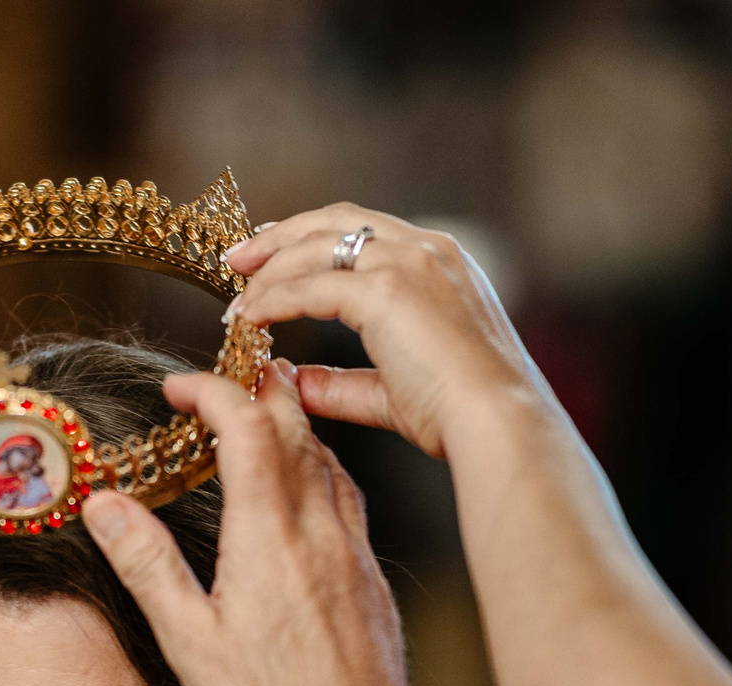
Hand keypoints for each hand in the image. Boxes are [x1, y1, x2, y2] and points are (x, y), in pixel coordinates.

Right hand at [83, 359, 430, 685]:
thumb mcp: (187, 640)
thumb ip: (146, 563)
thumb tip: (104, 504)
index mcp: (270, 538)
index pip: (247, 429)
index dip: (213, 392)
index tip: (180, 387)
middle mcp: (321, 533)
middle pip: (298, 429)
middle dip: (261, 389)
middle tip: (229, 375)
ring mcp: (355, 554)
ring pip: (331, 462)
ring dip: (296, 426)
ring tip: (266, 414)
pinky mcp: (372, 581)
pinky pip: (352, 502)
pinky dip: (324, 471)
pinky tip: (309, 488)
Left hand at [221, 206, 546, 459]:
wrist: (495, 420)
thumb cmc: (459, 412)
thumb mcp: (394, 389)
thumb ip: (344, 383)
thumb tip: (297, 382)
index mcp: (440, 260)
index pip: (364, 229)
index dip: (312, 237)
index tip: (275, 254)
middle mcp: (425, 248)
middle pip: (334, 221)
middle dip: (279, 237)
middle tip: (237, 260)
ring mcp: (406, 262)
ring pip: (315, 248)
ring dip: (268, 270)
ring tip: (236, 297)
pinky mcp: (385, 289)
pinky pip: (309, 286)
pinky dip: (272, 299)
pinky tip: (251, 319)